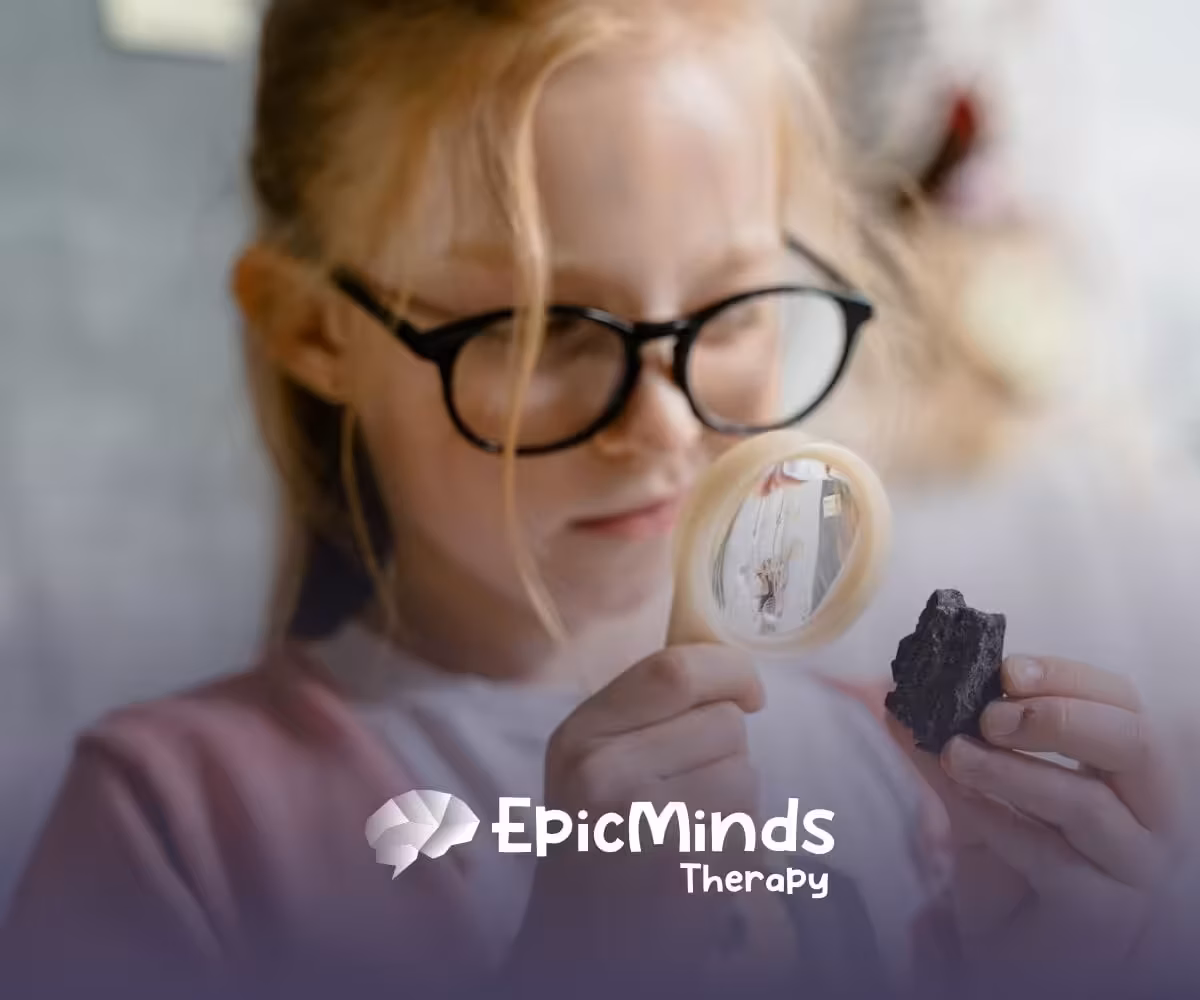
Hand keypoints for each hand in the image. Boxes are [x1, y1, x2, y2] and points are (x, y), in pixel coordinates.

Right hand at [504, 646, 767, 990]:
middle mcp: (601, 772)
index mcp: (578, 735)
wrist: (582, 946)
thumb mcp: (595, 763)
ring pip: (746, 773)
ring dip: (734, 799)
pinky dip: (739, 842)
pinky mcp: (685, 868)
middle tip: (686, 791)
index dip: (729, 670)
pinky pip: (751, 826)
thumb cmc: (603, 843)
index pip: (674, 670)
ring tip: (687, 830)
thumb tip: (733, 665)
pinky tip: (697, 862)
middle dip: (728, 750)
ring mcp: (643, 822)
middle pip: (724, 722)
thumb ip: (647, 710)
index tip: (749, 690)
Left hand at [893, 656, 1179, 983]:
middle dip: (1058, 716)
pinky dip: (999, 818)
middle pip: (1132, 743)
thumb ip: (945, 746)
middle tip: (990, 712)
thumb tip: (897, 701)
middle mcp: (1148, 815)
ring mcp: (1133, 866)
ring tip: (954, 751)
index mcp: (1126, 771)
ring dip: (1013, 769)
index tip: (1006, 668)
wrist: (1005, 950)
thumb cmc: (1006, 863)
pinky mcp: (1104, 912)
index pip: (1122, 704)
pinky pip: (1052, 857)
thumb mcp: (974, 792)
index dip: (1068, 678)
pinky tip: (961, 796)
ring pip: (1087, 802)